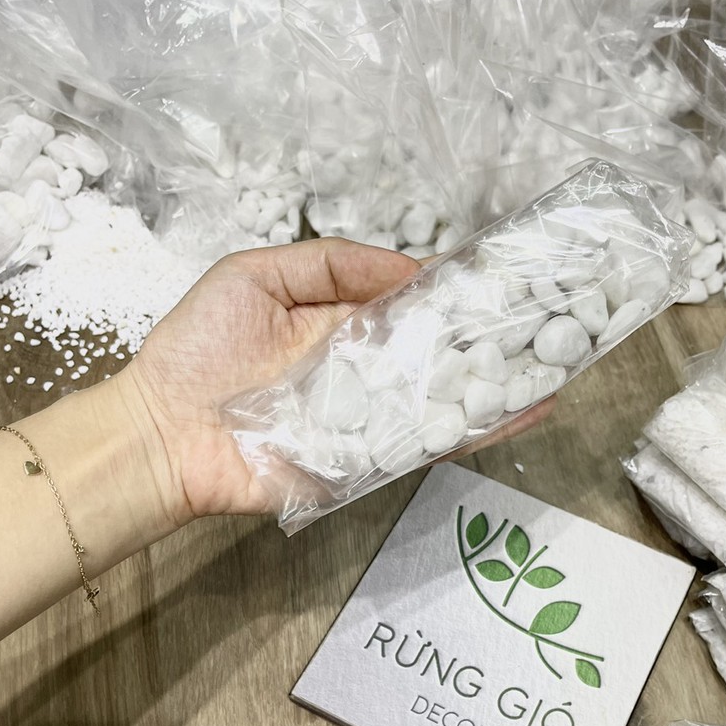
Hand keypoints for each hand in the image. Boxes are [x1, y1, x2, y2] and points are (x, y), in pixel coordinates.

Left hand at [117, 238, 551, 523]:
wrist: (166, 434)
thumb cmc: (200, 350)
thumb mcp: (256, 275)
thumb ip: (331, 264)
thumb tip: (412, 267)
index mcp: (346, 324)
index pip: (415, 305)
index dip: (459, 292)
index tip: (505, 278)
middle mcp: (369, 371)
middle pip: (441, 354)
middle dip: (495, 340)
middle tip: (556, 325)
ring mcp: (372, 419)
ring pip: (446, 400)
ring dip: (502, 387)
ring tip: (559, 371)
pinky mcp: (369, 461)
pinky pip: (426, 444)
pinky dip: (475, 432)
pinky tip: (523, 412)